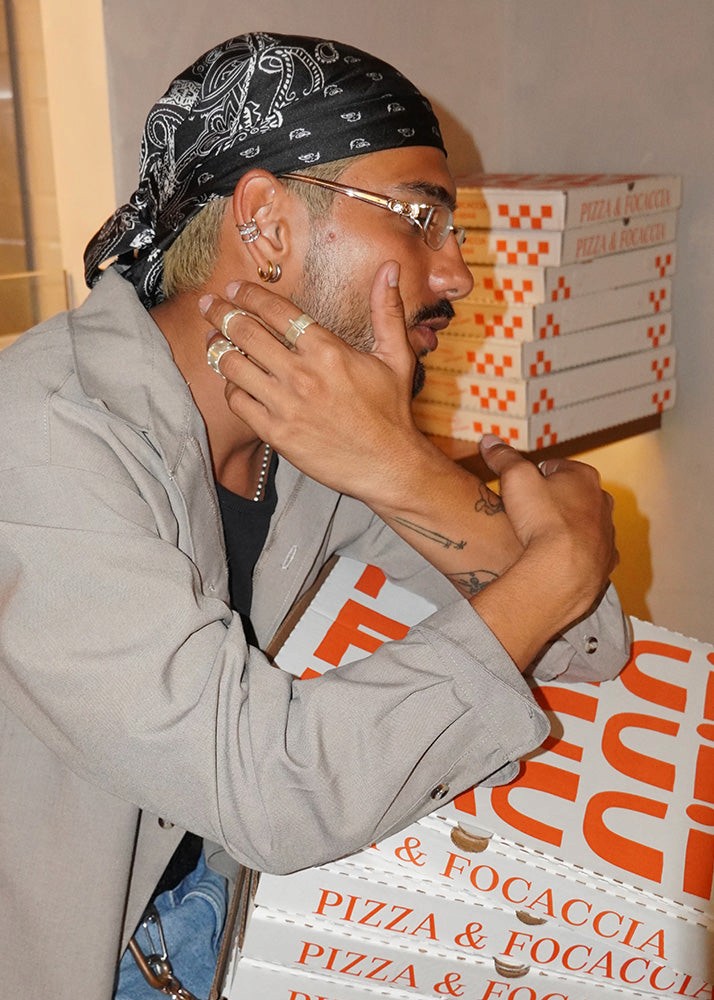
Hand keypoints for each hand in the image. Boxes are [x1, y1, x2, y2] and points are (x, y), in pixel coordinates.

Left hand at [200, 262, 426, 505]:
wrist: (388, 465)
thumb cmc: (391, 412)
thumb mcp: (396, 356)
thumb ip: (387, 311)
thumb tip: (389, 268)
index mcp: (328, 350)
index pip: (277, 312)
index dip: (250, 296)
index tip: (235, 289)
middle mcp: (302, 374)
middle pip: (246, 333)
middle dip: (221, 313)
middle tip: (208, 305)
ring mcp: (286, 405)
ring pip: (235, 366)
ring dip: (218, 348)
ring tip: (212, 340)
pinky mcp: (276, 433)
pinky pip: (239, 403)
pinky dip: (230, 388)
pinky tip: (232, 381)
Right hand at [478, 434, 617, 634]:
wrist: (563, 570)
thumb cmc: (542, 520)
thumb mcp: (515, 479)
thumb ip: (503, 457)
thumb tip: (489, 440)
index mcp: (583, 476)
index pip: (555, 467)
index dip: (534, 476)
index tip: (520, 488)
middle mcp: (602, 501)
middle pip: (573, 494)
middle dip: (554, 500)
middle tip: (529, 514)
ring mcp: (607, 532)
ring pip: (584, 523)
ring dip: (566, 527)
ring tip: (541, 539)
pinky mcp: (606, 560)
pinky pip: (591, 552)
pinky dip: (577, 553)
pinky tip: (558, 559)